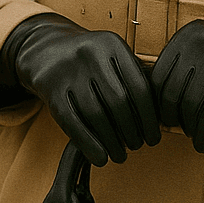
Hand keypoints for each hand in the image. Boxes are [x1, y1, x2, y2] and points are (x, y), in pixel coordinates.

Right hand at [0, 14, 159, 165]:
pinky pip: (72, 123)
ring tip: (120, 155)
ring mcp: (67, 70)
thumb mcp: (112, 57)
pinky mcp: (50, 89)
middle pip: (119, 103)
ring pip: (96, 115)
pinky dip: (89, 145)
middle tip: (137, 147)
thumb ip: (134, 79)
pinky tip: (100, 158)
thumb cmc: (90, 61)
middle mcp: (90, 53)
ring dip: (112, 142)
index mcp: (113, 44)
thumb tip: (159, 120)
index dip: (150, 119)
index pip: (139, 87)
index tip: (154, 137)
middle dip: (132, 132)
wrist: (44, 49)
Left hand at [150, 12, 203, 151]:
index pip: (157, 76)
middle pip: (170, 93)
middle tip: (180, 128)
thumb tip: (158, 99)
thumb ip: (185, 62)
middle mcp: (198, 43)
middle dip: (172, 118)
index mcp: (187, 35)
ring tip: (195, 136)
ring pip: (189, 106)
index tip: (166, 115)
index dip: (158, 102)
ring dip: (190, 129)